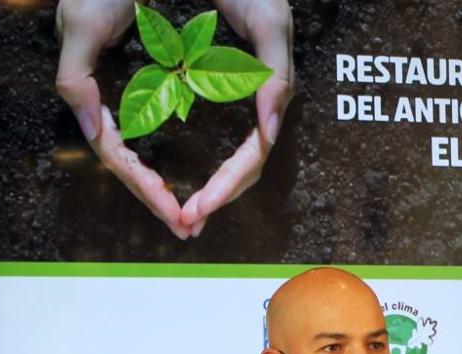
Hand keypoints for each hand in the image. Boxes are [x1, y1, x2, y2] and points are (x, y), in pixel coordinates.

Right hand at [55, 0, 190, 238]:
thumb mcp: (84, 25)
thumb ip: (76, 78)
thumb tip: (94, 130)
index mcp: (89, 95)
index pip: (117, 155)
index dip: (143, 186)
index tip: (172, 212)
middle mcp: (103, 103)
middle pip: (129, 166)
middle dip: (156, 200)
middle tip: (188, 230)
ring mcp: (118, 100)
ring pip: (137, 159)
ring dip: (159, 191)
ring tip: (187, 219)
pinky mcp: (136, 93)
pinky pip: (146, 140)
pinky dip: (158, 166)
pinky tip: (174, 186)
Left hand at [180, 0, 294, 235]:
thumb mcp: (269, 21)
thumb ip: (276, 75)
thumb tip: (272, 133)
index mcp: (272, 94)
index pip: (254, 155)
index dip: (227, 185)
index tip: (200, 207)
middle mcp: (262, 106)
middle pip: (245, 169)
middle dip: (218, 199)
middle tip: (186, 223)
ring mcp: (250, 104)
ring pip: (237, 163)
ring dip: (216, 192)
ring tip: (186, 215)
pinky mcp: (231, 95)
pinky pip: (227, 144)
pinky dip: (214, 170)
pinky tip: (194, 183)